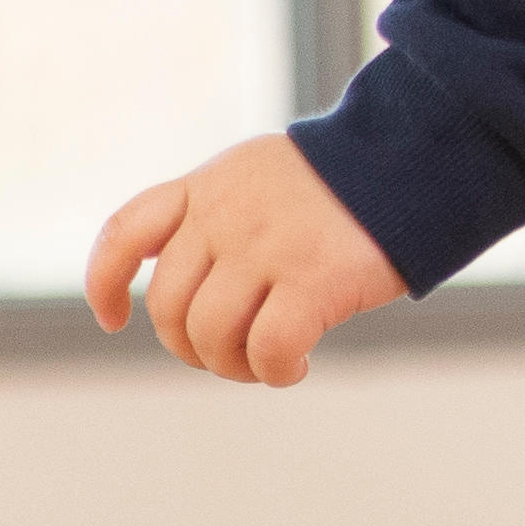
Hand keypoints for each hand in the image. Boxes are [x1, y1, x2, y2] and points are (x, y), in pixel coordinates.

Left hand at [87, 131, 410, 388]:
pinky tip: (298, 366)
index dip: (106, 283)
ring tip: (266, 362)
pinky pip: (269, 350)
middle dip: (191, 349)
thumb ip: (216, 221)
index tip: (114, 320)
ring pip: (211, 337)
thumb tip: (186, 302)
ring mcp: (268, 246)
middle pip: (168, 309)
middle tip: (233, 354)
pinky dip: (276, 372)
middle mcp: (226, 215)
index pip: (125, 233)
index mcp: (206, 188)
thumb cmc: (344, 184)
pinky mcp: (314, 279)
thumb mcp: (261, 178)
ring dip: (233, 367)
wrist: (418, 153)